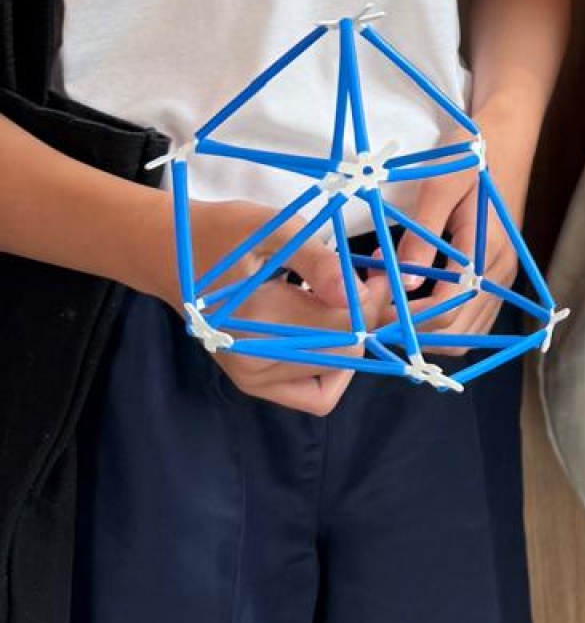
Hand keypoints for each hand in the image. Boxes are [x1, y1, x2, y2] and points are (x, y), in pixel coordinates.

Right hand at [188, 198, 373, 416]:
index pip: (345, 326)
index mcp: (257, 321)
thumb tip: (355, 295)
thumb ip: (317, 260)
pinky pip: (314, 393)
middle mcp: (254, 363)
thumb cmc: (224, 233)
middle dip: (369, 314)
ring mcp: (253, 380)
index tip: (375, 264)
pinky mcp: (255, 384)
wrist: (170, 254)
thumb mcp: (273, 229)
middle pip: (345, 354)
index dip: (372, 297)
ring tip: (351, 296)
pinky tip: (331, 328)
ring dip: (354, 337)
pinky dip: (333, 365)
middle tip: (371, 274)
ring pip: (335, 375)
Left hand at [389, 162, 503, 347]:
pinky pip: (473, 323)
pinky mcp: (499, 280)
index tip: (371, 308)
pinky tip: (417, 304)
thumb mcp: (441, 181)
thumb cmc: (467, 156)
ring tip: (393, 307)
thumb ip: (423, 232)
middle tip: (375, 310)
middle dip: (412, 332)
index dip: (407, 320)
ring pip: (466, 336)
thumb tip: (405, 282)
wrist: (504, 142)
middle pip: (457, 333)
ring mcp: (502, 279)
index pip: (448, 309)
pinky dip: (444, 326)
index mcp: (487, 248)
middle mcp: (500, 272)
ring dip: (427, 333)